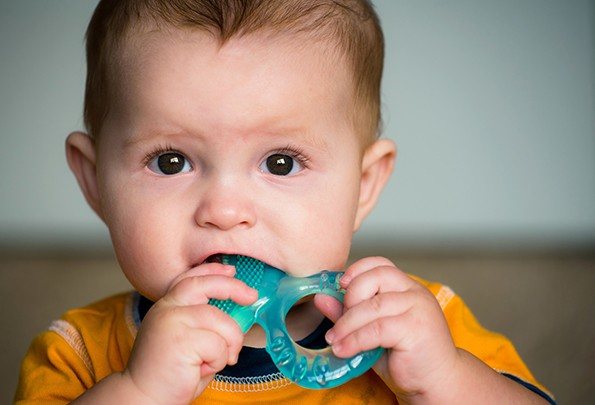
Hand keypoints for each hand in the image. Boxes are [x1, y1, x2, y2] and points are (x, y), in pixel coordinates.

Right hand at [121, 263, 257, 403]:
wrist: (143, 398)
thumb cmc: (171, 374)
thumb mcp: (187, 339)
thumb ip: (203, 322)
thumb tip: (237, 310)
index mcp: (166, 307)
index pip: (190, 278)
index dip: (212, 270)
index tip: (231, 270)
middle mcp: (167, 309)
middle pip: (206, 285)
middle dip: (233, 288)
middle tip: (251, 296)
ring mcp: (172, 322)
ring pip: (221, 321)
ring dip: (228, 344)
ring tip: (213, 361)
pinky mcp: (181, 340)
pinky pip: (218, 345)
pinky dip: (218, 360)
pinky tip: (201, 370)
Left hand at [315, 257, 458, 400]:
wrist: (436, 382)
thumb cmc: (405, 356)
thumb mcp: (371, 331)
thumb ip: (349, 313)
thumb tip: (320, 297)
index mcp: (406, 287)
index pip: (381, 264)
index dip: (357, 270)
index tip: (339, 285)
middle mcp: (415, 292)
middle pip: (375, 277)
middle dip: (350, 297)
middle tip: (339, 322)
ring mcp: (418, 308)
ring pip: (372, 306)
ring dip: (346, 324)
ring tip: (334, 340)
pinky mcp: (416, 328)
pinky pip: (376, 329)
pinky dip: (355, 339)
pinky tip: (344, 350)